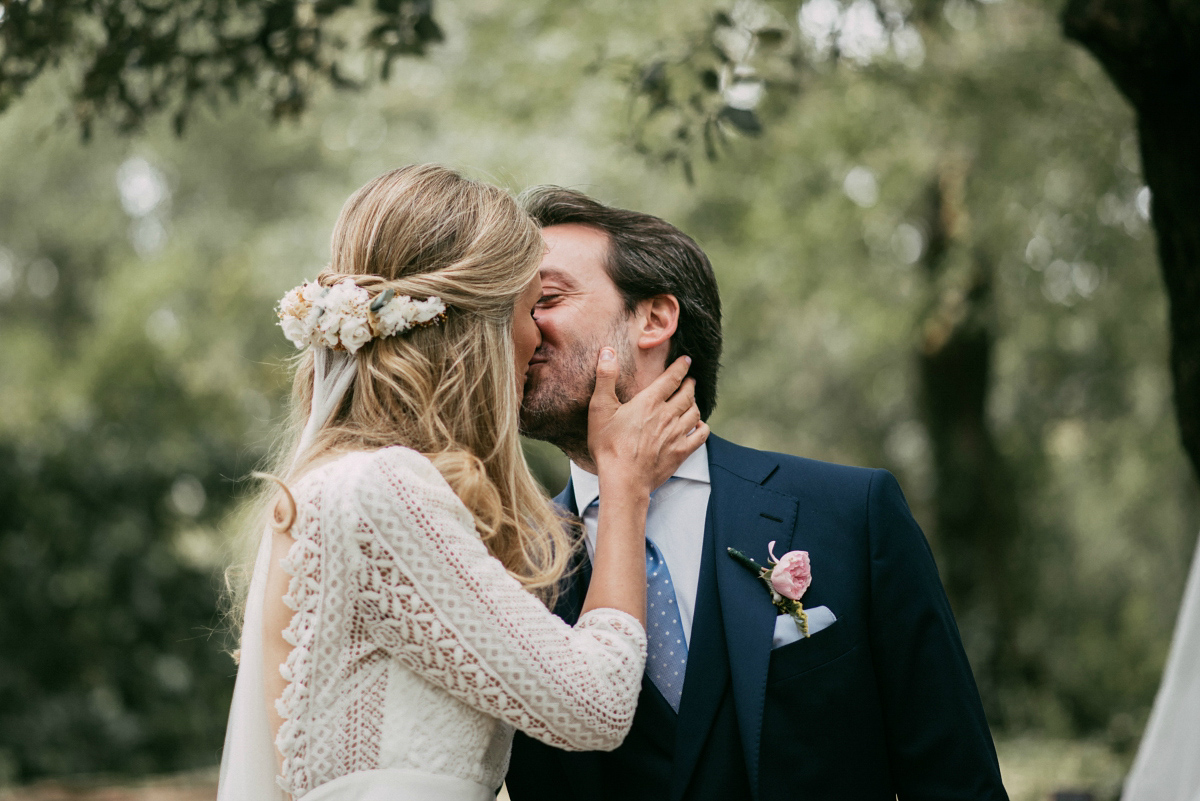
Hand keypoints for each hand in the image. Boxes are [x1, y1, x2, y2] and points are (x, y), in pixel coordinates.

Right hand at [587, 349, 708, 497]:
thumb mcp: (600, 408)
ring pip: (694, 412)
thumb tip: (607, 351)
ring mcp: (677, 435)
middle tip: (689, 380)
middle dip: (689, 384)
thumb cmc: (608, 445)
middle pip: (687, 394)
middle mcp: (668, 415)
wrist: (623, 479)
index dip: (680, 367)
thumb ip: (605, 378)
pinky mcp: (681, 452)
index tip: (686, 360)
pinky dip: (702, 426)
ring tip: (691, 400)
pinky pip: (700, 435)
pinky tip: (697, 425)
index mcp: (649, 402)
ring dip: (694, 403)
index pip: (672, 378)